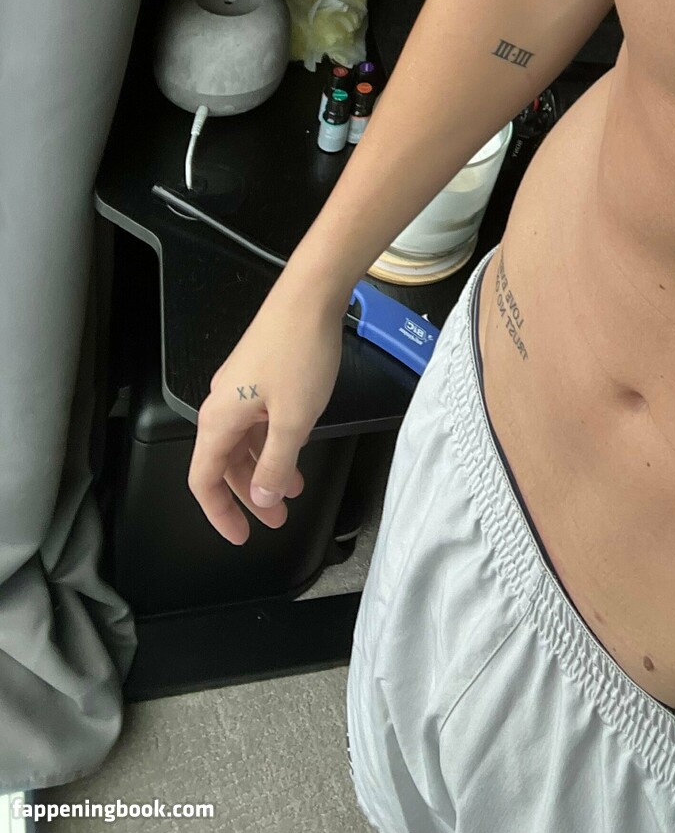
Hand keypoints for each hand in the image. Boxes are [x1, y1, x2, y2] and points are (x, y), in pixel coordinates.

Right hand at [188, 280, 346, 543]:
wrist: (311, 295)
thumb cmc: (300, 354)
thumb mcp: (293, 419)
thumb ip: (276, 463)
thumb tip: (261, 499)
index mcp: (219, 419)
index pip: (204, 480)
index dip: (219, 514)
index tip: (242, 537)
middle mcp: (222, 405)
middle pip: (226, 464)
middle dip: (250, 496)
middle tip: (278, 519)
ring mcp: (241, 388)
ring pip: (245, 443)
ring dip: (266, 469)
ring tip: (294, 490)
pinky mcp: (260, 374)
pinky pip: (259, 421)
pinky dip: (275, 442)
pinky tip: (298, 448)